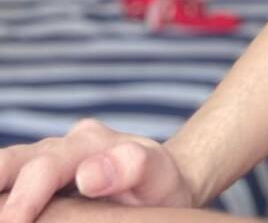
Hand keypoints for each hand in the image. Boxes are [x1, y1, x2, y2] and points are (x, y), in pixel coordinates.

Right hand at [0, 119, 196, 222]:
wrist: (163, 182)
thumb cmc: (160, 183)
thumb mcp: (159, 174)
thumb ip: (134, 165)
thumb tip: (87, 175)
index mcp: (89, 142)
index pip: (46, 167)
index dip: (26, 198)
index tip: (14, 222)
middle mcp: (63, 147)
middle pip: (15, 163)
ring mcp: (47, 163)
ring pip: (9, 170)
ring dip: (0, 192)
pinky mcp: (40, 183)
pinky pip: (12, 186)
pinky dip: (5, 196)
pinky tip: (6, 212)